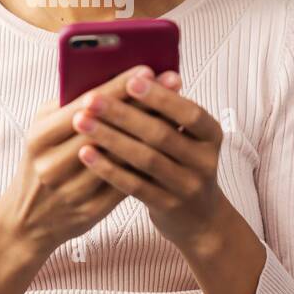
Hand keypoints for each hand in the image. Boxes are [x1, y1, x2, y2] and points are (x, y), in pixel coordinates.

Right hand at [0, 64, 154, 257]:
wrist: (29, 220)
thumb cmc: (42, 160)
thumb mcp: (42, 130)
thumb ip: (68, 104)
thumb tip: (113, 76)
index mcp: (39, 138)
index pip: (83, 105)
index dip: (117, 86)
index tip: (146, 69)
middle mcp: (52, 166)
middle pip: (107, 129)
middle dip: (142, 103)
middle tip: (172, 83)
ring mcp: (72, 192)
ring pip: (121, 157)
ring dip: (152, 132)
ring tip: (177, 111)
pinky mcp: (90, 211)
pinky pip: (126, 183)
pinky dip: (148, 162)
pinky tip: (168, 145)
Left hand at [70, 70, 227, 248]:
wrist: (200, 219)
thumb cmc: (183, 164)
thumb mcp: (187, 138)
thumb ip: (167, 112)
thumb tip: (138, 74)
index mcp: (211, 135)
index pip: (189, 113)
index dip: (161, 97)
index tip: (131, 80)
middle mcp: (204, 161)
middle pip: (161, 134)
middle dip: (123, 114)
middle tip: (91, 99)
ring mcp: (187, 187)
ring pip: (145, 159)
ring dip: (110, 138)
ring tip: (81, 122)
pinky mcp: (167, 206)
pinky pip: (134, 185)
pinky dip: (108, 168)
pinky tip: (86, 153)